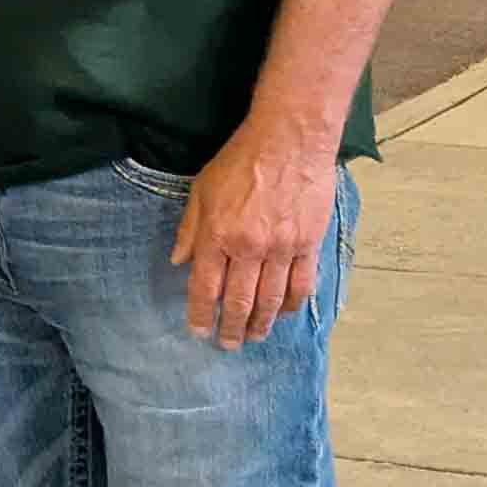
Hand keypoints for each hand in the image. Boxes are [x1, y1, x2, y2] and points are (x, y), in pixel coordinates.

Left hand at [170, 122, 335, 349]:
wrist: (288, 141)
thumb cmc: (239, 161)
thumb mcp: (201, 190)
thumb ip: (190, 229)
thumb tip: (178, 261)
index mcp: (219, 235)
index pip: (206, 287)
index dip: (201, 314)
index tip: (198, 332)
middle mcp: (250, 249)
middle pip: (239, 301)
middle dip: (231, 328)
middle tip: (227, 345)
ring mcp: (282, 249)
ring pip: (271, 300)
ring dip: (262, 324)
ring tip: (254, 337)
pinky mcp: (309, 245)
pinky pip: (302, 285)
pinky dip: (292, 304)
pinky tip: (285, 313)